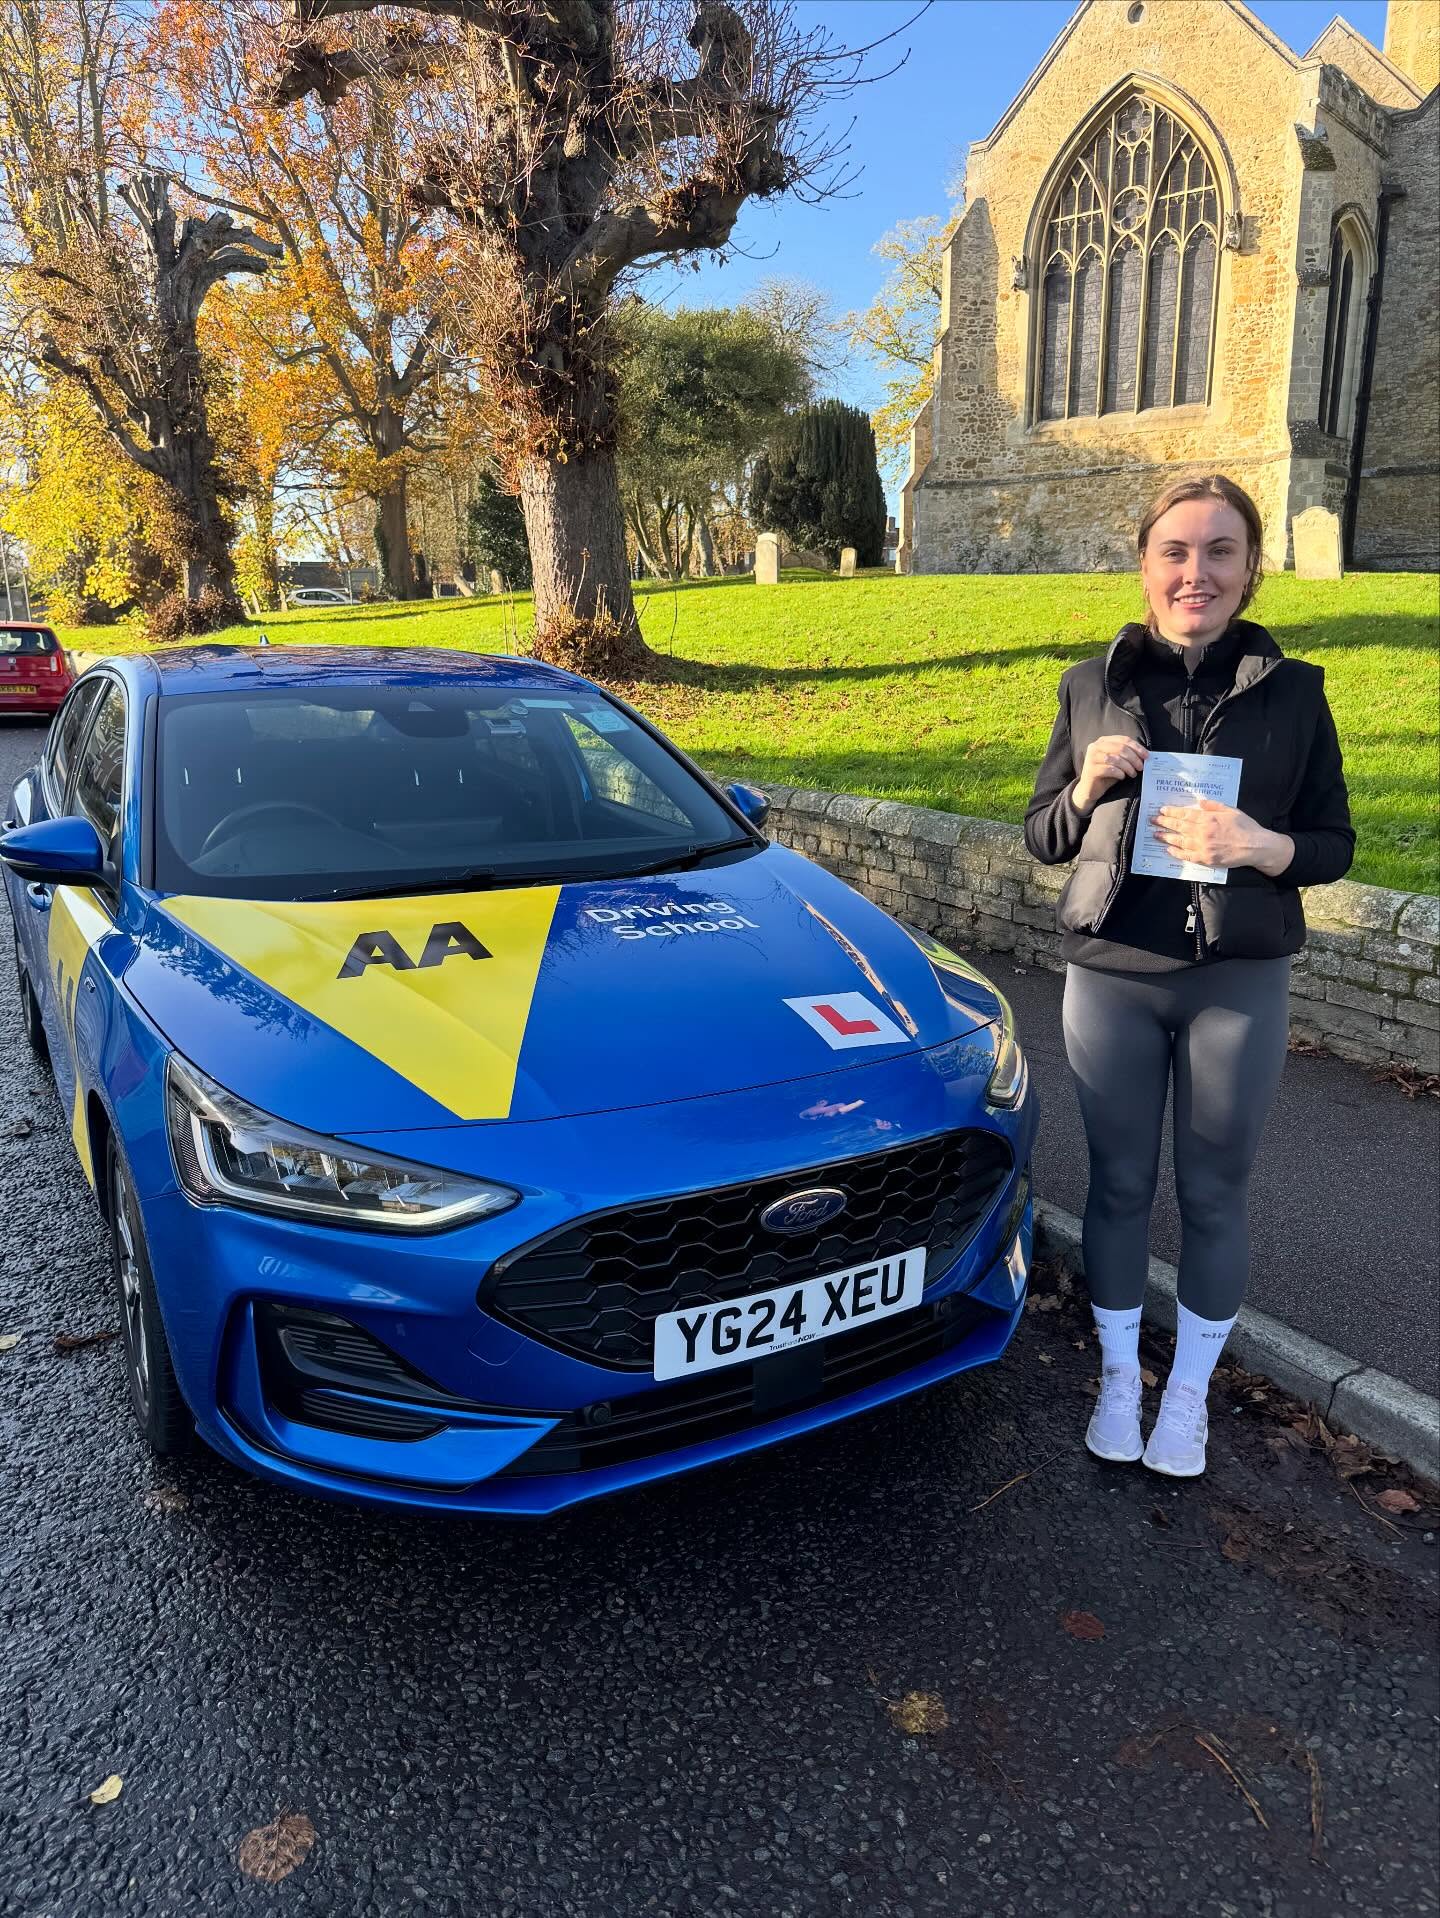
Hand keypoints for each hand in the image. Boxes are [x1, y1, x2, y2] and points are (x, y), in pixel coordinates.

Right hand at [1074, 734, 1148, 812]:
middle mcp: (1095, 747)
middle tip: (1140, 767)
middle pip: (1120, 748)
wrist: (1089, 789)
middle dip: (1134, 758)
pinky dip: (1119, 773)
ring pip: (1115, 759)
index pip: (1123, 739)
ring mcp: (1091, 758)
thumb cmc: (1106, 774)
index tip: (1147, 756)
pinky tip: (1122, 777)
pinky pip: (1109, 769)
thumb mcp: (1118, 762)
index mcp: (1103, 741)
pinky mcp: (1090, 770)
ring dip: (1128, 767)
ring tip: (1133, 774)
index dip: (1137, 747)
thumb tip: (1146, 754)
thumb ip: (1127, 755)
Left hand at [1152, 800, 1294, 875]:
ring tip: (1155, 834)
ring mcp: (1203, 846)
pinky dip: (1176, 853)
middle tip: (1152, 820)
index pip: (1185, 814)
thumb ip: (1214, 806)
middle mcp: (1202, 831)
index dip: (1172, 812)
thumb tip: (1200, 803)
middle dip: (1164, 822)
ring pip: (1179, 841)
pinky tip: (1169, 849)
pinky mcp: (1205, 859)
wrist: (1256, 846)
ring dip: (1166, 837)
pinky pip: (1187, 856)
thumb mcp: (1231, 810)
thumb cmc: (1246, 826)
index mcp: (1208, 818)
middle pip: (1179, 826)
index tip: (1162, 810)